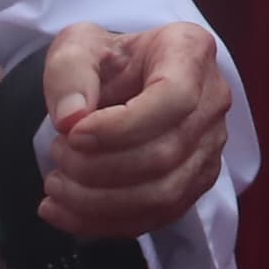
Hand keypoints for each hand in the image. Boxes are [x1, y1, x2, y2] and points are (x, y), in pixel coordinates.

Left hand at [39, 21, 231, 238]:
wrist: (123, 80)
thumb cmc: (106, 60)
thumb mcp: (78, 45)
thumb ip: (69, 71)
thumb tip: (70, 118)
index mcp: (190, 52)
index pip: (174, 98)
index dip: (121, 126)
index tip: (73, 133)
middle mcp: (212, 100)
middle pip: (165, 153)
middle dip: (98, 167)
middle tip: (57, 154)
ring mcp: (210, 146)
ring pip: (163, 194)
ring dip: (97, 202)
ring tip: (56, 183)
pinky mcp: (196, 183)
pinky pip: (155, 217)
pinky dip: (102, 223)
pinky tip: (62, 211)